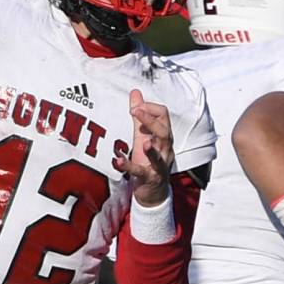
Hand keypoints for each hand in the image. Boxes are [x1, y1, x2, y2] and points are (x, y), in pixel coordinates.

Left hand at [114, 89, 173, 205]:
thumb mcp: (143, 135)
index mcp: (163, 136)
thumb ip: (139, 115)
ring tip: (145, 142)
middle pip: (165, 131)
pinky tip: (118, 161)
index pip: (164, 114)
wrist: (153, 192)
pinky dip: (129, 166)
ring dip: (152, 148)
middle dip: (150, 120)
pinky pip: (140, 172)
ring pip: (159, 156)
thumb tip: (135, 92)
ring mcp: (159, 166)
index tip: (135, 107)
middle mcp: (165, 150)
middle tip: (135, 111)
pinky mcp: (149, 178)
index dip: (150, 108)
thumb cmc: (148, 160)